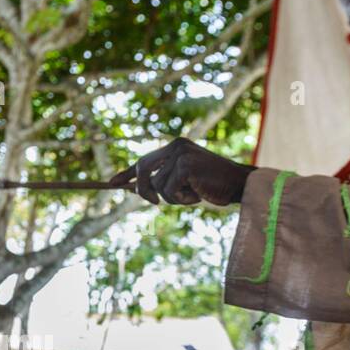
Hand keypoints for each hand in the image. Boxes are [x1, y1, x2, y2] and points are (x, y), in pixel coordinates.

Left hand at [110, 137, 253, 205]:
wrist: (238, 184)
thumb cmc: (212, 184)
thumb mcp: (185, 178)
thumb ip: (165, 178)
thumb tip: (138, 189)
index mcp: (175, 146)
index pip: (144, 160)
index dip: (127, 173)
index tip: (112, 183)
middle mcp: (176, 146)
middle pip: (142, 170)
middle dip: (143, 190)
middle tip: (155, 203)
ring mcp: (181, 155)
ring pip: (157, 186)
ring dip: (172, 198)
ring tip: (191, 194)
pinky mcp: (186, 167)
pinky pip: (169, 191)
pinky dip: (181, 199)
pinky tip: (196, 194)